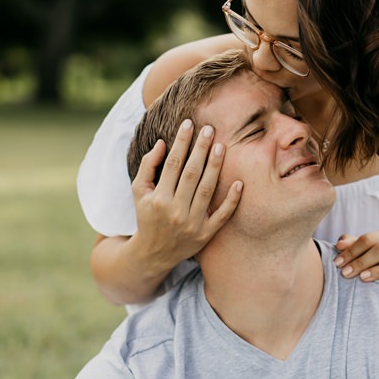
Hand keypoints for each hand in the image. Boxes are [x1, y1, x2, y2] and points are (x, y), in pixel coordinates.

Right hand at [128, 117, 241, 279]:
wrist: (152, 253)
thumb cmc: (147, 215)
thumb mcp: (139, 191)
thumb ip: (148, 165)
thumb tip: (163, 142)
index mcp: (158, 198)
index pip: (172, 164)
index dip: (181, 142)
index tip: (189, 124)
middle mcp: (175, 211)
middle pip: (192, 174)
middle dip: (201, 149)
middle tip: (209, 129)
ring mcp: (192, 224)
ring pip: (207, 190)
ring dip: (215, 167)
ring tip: (221, 146)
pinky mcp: (205, 234)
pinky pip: (222, 215)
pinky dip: (231, 200)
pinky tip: (239, 183)